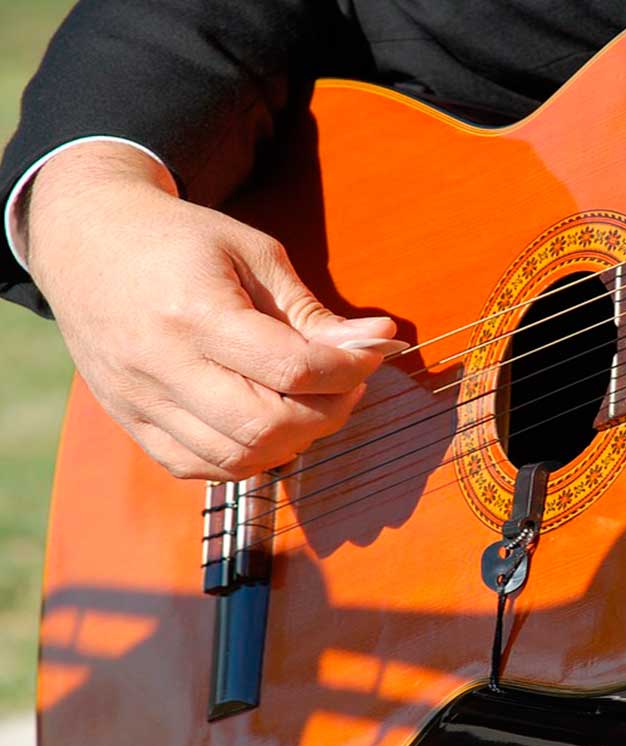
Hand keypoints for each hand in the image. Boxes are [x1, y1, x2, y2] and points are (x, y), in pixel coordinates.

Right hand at [22, 142, 405, 480]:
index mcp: (195, 313)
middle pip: (267, 426)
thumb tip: (381, 342)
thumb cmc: (181, 240)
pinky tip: (269, 422)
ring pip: (238, 457)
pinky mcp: (131, 422)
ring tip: (313, 402)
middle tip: (347, 384)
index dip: (348, 370)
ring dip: (294, 440)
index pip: (292, 369)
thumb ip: (312, 311)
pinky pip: (200, 467)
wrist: (86, 241)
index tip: (373, 353)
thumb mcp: (254, 254)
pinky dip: (248, 457)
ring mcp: (140, 401)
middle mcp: (162, 366)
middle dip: (329, 412)